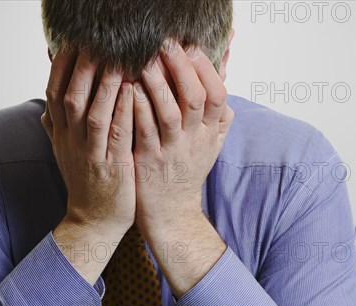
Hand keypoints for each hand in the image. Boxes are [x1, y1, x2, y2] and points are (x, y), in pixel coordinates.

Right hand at [42, 50, 135, 236]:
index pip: (54, 94)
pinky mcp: (112, 168)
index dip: (61, 67)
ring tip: (116, 60)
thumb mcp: (65, 154)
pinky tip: (132, 91)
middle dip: (81, 68)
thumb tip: (46, 107)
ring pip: (93, 115)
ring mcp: (91, 155)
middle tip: (94, 44)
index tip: (71, 44)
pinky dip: (122, 112)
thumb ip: (57, 129)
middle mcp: (72, 142)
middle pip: (70, 98)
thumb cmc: (85, 183)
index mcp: (62, 135)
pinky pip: (116, 136)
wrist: (93, 222)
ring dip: (104, 86)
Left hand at [132, 40, 233, 233]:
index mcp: (210, 132)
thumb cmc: (188, 168)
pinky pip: (144, 130)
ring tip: (145, 59)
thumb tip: (226, 61)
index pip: (218, 95)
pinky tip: (129, 88)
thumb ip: (217, 102)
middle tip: (167, 43)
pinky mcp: (148, 161)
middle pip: (196, 98)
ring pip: (169, 113)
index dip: (206, 69)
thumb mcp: (211, 138)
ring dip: (158, 84)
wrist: (171, 212)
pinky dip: (138, 107)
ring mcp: (171, 151)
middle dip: (182, 67)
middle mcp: (194, 140)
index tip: (191, 45)